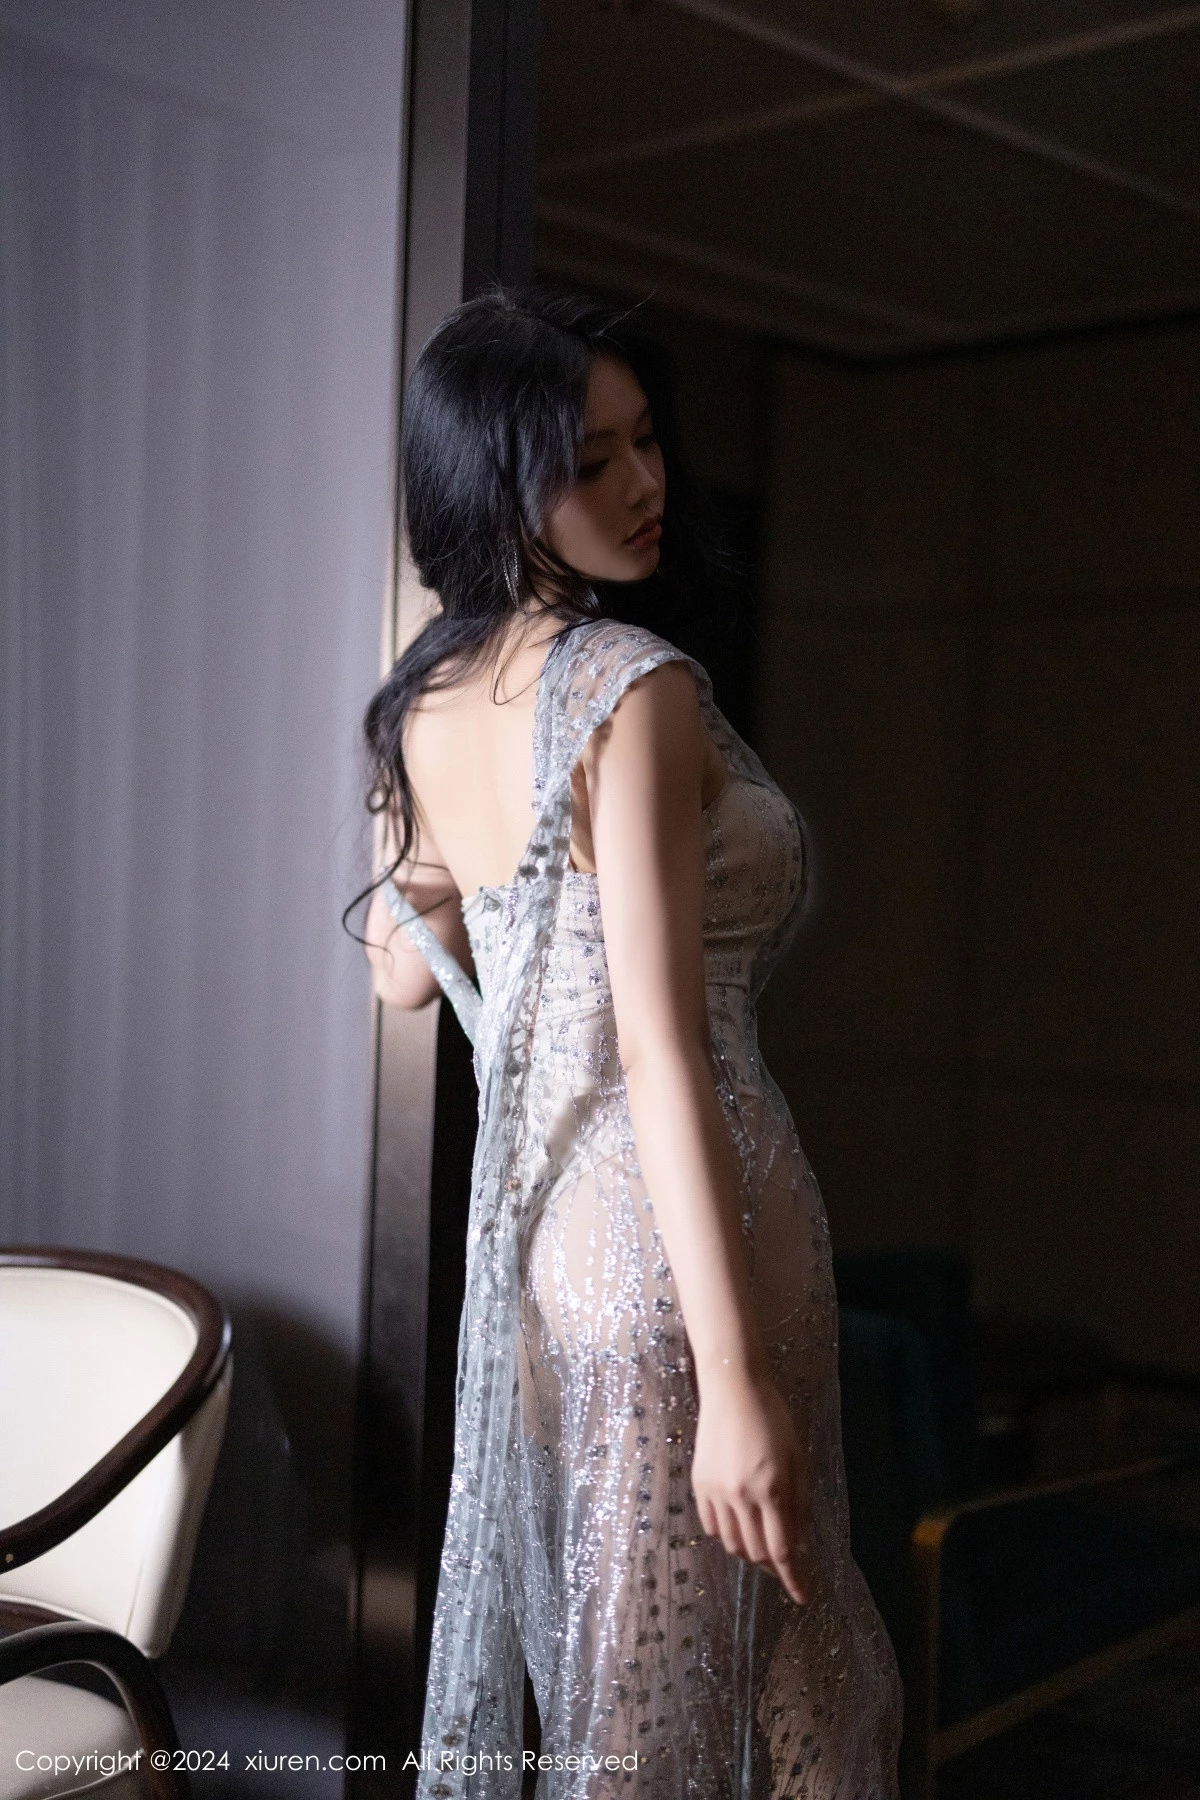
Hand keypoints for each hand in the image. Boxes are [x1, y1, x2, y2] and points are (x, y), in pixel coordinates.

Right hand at [691, 1363, 812, 1604]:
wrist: (732, 1387)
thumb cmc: (773, 1417)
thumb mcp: (798, 1458)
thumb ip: (800, 1503)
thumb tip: (800, 1543)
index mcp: (772, 1489)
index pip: (783, 1550)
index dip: (794, 1578)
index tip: (803, 1596)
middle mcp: (741, 1496)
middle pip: (756, 1552)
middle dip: (773, 1565)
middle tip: (784, 1563)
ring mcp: (716, 1491)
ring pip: (731, 1543)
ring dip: (749, 1551)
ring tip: (761, 1542)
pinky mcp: (699, 1484)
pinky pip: (711, 1525)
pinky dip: (726, 1534)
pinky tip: (737, 1525)